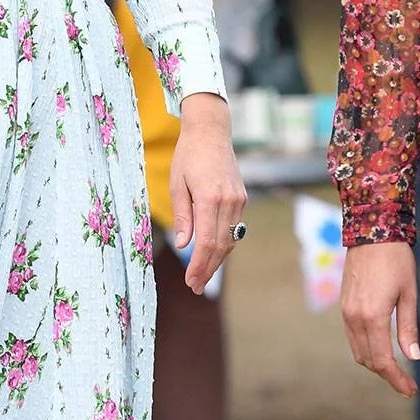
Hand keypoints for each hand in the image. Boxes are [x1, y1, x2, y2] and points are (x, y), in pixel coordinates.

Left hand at [169, 94, 246, 294]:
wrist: (211, 133)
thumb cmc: (187, 156)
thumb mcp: (177, 185)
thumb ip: (182, 216)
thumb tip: (184, 245)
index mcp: (210, 198)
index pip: (206, 242)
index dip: (199, 266)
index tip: (190, 282)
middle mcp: (229, 201)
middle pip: (220, 246)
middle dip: (208, 269)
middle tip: (195, 287)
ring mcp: (239, 201)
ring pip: (230, 240)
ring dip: (217, 261)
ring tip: (202, 276)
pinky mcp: (242, 199)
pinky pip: (234, 229)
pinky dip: (223, 244)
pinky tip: (212, 255)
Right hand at [340, 240, 419, 397]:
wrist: (371, 232)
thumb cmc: (396, 260)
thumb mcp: (409, 294)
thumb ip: (408, 329)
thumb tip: (413, 358)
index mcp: (373, 317)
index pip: (383, 360)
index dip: (396, 379)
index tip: (410, 390)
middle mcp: (354, 318)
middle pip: (368, 360)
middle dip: (387, 375)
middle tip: (407, 385)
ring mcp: (346, 313)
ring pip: (358, 351)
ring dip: (376, 364)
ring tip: (396, 370)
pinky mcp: (344, 306)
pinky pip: (353, 337)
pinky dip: (367, 349)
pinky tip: (382, 349)